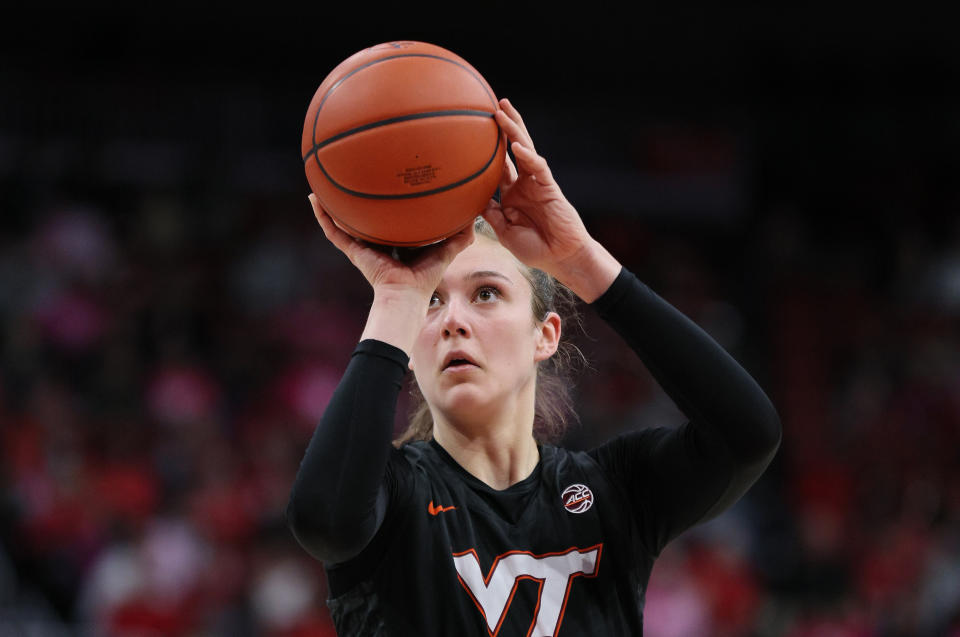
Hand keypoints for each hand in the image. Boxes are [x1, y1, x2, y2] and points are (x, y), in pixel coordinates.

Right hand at [310, 194, 473, 299]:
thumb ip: (461, 236)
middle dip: (356, 200)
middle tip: (350, 175)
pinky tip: (314, 199)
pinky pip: (334, 231)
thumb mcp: (445, 251)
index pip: (389, 218)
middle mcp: (376, 241)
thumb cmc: (425, 278)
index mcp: (395, 240)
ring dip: (331, 203)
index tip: (384, 182)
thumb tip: (476, 216)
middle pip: (363, 217)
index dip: (386, 203)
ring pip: (342, 221)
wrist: (406, 296)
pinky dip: (323, 216)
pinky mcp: (352, 250)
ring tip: (321, 183)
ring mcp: (361, 245)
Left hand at [482, 99, 619, 301]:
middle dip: (505, 125)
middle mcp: (525, 183)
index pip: (498, 165)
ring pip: (525, 149)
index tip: (473, 132)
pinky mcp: (550, 188)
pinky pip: (538, 168)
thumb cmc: (534, 248)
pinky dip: (528, 156)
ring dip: (514, 129)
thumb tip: (471, 200)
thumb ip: (491, 214)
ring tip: (502, 111)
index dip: (488, 149)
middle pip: (513, 148)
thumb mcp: (504, 231)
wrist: (560, 258)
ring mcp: (537, 183)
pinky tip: (517, 146)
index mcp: (512, 193)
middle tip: (493, 104)